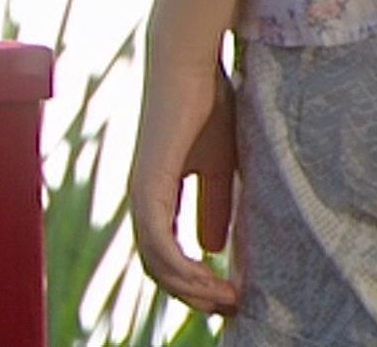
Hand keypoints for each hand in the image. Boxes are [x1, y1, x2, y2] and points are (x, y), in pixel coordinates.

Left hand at [130, 60, 240, 315]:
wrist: (188, 67)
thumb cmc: (206, 108)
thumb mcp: (221, 167)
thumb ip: (214, 205)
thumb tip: (213, 247)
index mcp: (158, 197)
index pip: (167, 256)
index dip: (197, 282)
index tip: (233, 296)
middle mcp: (144, 200)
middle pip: (159, 268)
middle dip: (196, 296)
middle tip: (234, 309)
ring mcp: (142, 193)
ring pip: (157, 263)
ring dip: (193, 289)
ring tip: (229, 300)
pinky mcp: (148, 183)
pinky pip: (159, 241)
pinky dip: (183, 267)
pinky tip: (212, 278)